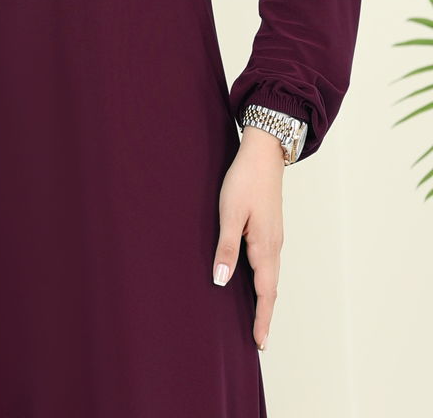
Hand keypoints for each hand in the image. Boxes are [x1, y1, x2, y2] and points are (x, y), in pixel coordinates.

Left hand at [211, 125, 284, 351]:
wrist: (263, 153)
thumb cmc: (244, 180)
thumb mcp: (230, 213)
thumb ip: (226, 247)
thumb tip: (221, 281)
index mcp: (265, 246)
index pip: (265, 292)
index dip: (262, 318)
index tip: (259, 343)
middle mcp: (274, 245)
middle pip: (271, 288)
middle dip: (265, 315)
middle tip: (259, 341)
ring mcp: (274, 236)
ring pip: (271, 275)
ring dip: (266, 299)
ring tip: (258, 318)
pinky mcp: (270, 228)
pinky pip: (269, 262)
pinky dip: (265, 280)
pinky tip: (256, 281)